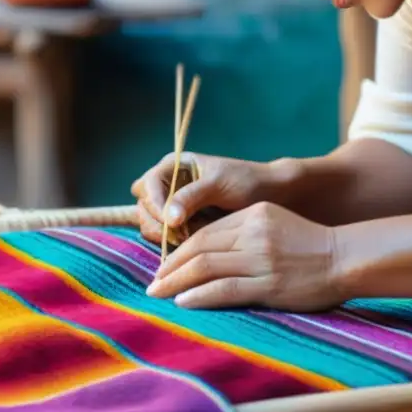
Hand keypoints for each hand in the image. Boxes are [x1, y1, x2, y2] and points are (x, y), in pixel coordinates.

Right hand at [131, 153, 283, 244]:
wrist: (268, 196)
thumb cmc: (246, 182)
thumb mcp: (218, 185)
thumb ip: (191, 197)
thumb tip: (169, 219)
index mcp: (172, 166)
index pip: (147, 186)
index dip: (156, 205)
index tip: (174, 223)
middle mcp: (166, 184)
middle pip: (143, 207)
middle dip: (159, 224)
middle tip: (182, 236)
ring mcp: (170, 206)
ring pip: (150, 224)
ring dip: (165, 235)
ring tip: (191, 238)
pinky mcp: (178, 226)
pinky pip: (163, 236)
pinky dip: (172, 243)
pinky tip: (191, 245)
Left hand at [145, 202, 344, 311]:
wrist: (346, 258)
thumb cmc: (310, 244)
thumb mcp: (275, 223)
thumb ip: (244, 231)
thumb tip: (206, 251)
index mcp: (254, 215)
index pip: (205, 232)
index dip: (179, 250)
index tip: (164, 264)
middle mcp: (254, 233)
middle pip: (199, 249)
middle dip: (170, 267)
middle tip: (152, 282)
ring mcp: (262, 259)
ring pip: (206, 268)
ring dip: (176, 282)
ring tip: (159, 294)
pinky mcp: (269, 285)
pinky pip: (225, 290)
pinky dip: (199, 296)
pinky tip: (183, 301)